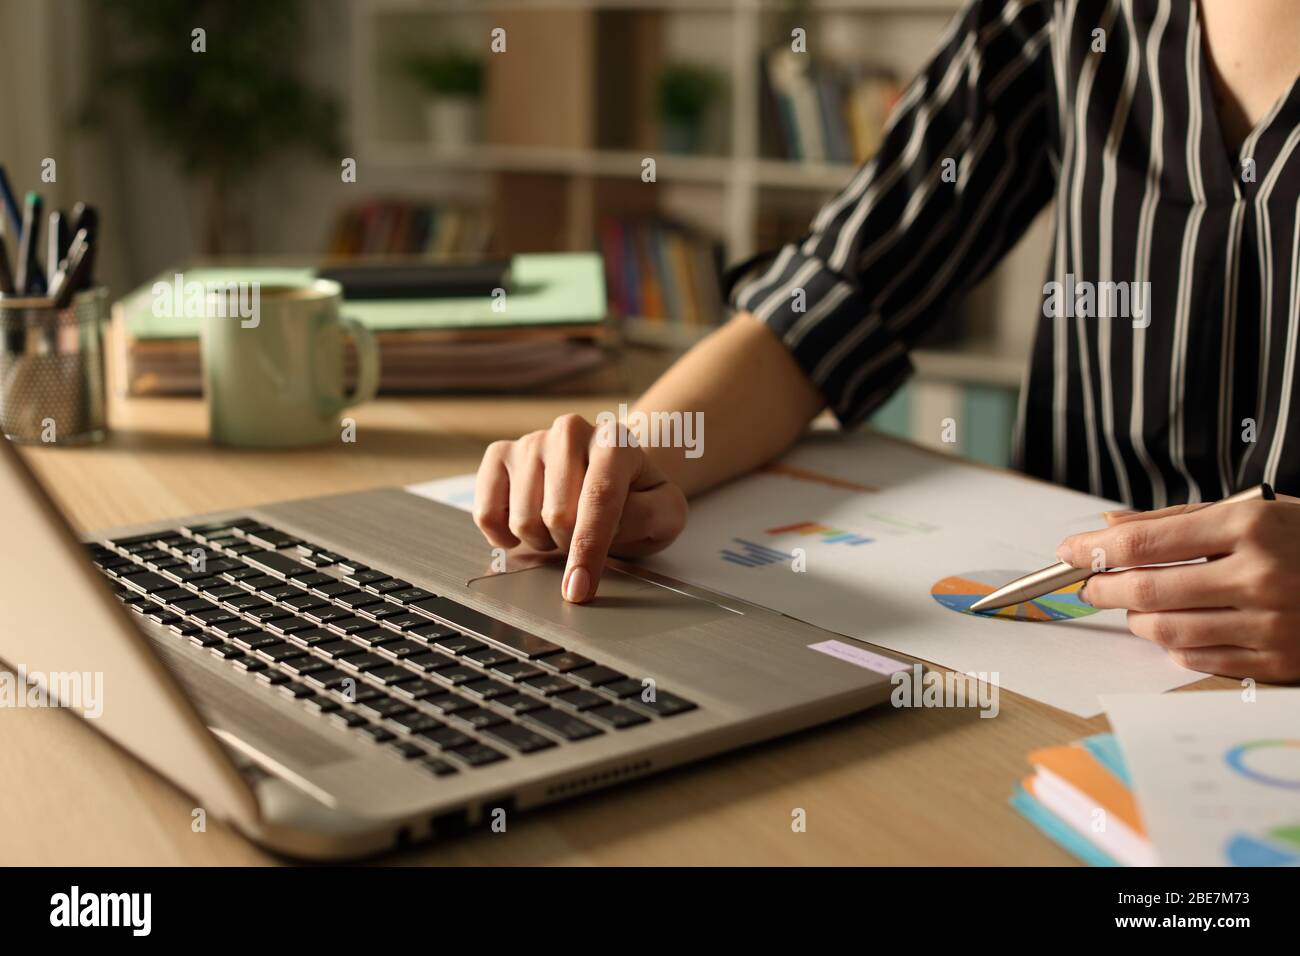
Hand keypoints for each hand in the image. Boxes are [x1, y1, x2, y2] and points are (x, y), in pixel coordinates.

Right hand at [473, 414, 687, 603]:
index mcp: (615, 440)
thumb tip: (606, 531)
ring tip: (562, 530)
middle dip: (571, 545)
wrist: (611, 477)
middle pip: (557, 515)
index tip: (579, 589)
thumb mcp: (665, 513)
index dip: (589, 548)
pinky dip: (504, 536)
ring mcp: (531, 441)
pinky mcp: (499, 454)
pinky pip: (487, 512)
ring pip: (523, 519)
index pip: (598, 498)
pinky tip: (529, 530)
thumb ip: (648, 517)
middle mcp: (570, 432)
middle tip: (585, 540)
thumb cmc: (637, 500)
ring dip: (543, 542)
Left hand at [1054, 496, 1299, 681]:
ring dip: (1136, 620)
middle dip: (1103, 588)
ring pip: (1166, 631)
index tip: (1067, 552)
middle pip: (1146, 590)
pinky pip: (1199, 659)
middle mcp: (1259, 576)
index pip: (1143, 543)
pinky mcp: (1280, 663)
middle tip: (1089, 584)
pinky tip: (1177, 628)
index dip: (1093, 550)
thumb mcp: (1253, 510)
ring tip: (1135, 606)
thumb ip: (1176, 520)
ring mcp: (1271, 624)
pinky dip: (1174, 645)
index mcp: (1249, 527)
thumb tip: (1108, 526)